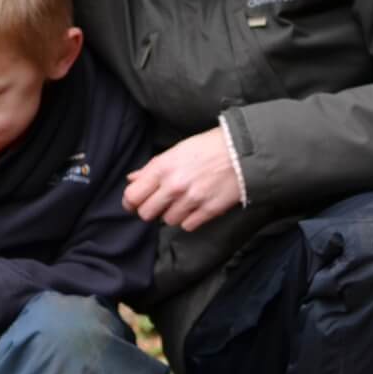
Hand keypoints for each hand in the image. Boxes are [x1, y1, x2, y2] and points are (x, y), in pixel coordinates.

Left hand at [122, 127, 242, 231]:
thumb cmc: (208, 147)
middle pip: (146, 214)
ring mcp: (191, 200)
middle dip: (151, 210)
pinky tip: (196, 207)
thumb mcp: (176, 151)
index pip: (132, 196)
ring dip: (172, 214)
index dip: (130, 202)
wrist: (242, 152)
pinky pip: (187, 226)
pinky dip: (189, 220)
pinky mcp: (208, 211)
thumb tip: (132, 179)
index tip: (135, 203)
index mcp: (162, 167)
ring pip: (167, 221)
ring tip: (183, 201)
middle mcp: (174, 185)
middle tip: (160, 203)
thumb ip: (152, 168)